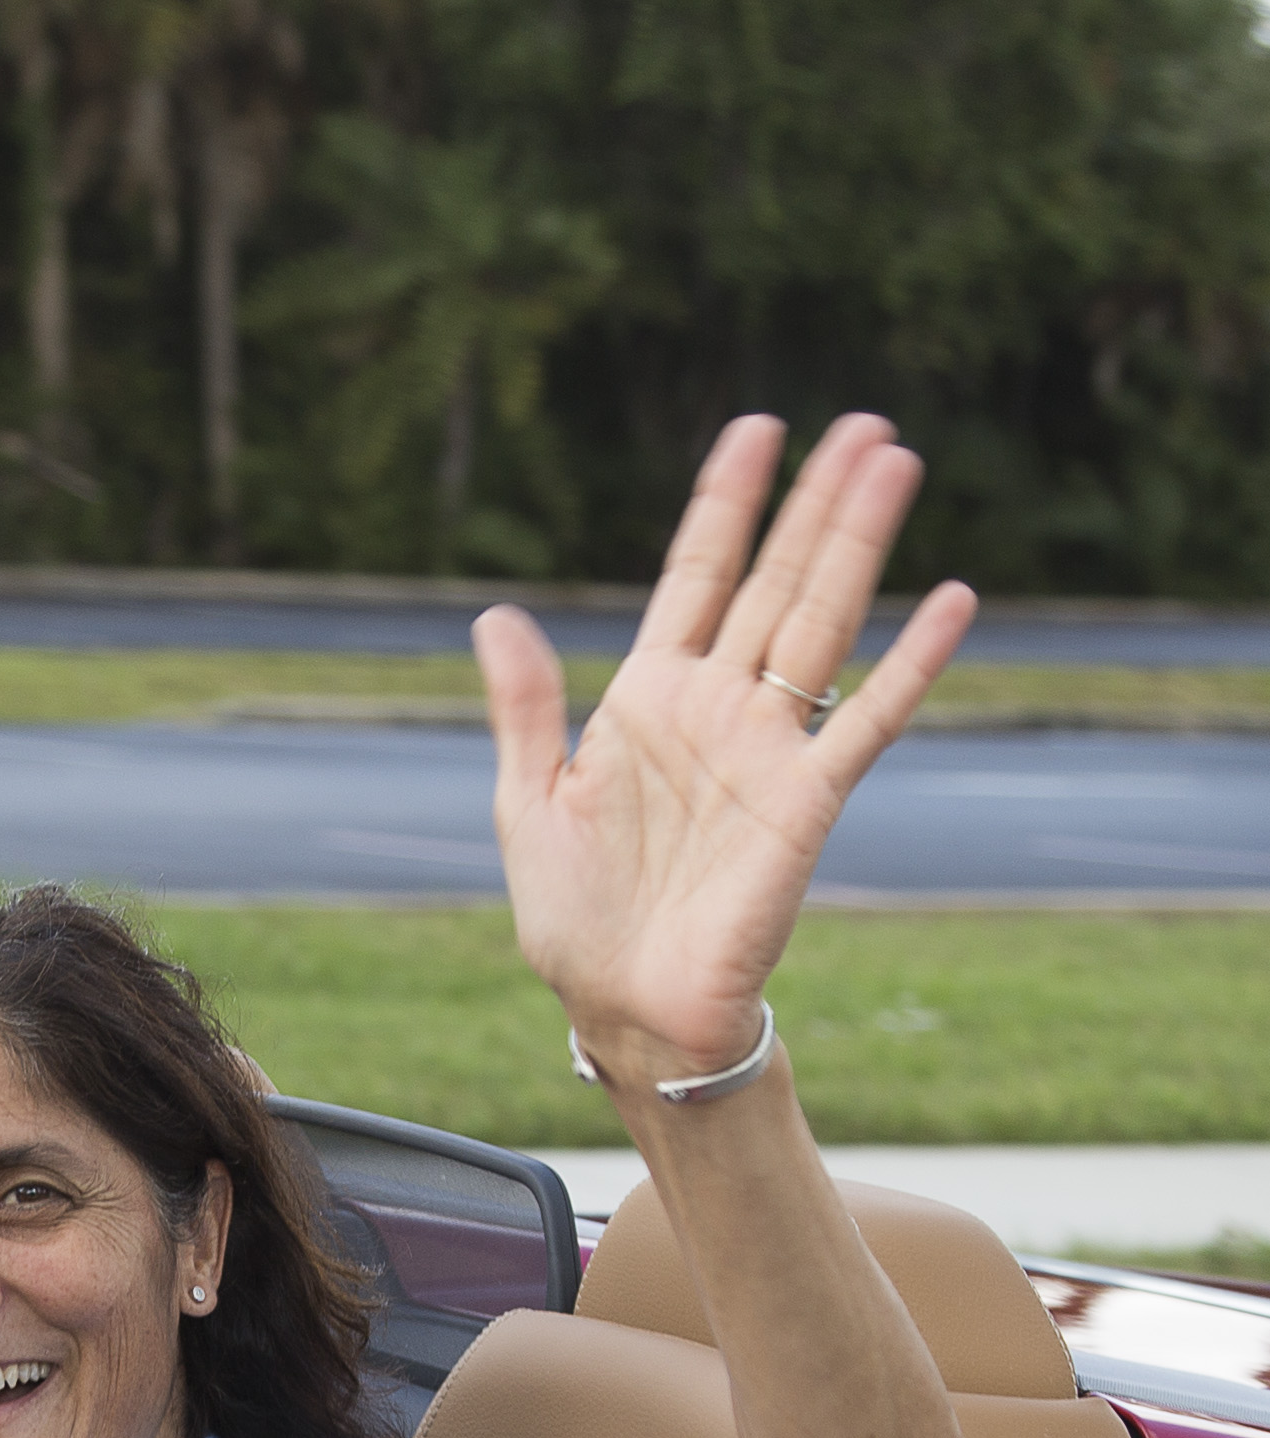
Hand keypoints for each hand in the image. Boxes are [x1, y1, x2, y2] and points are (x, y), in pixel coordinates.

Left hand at [473, 412, 975, 1081]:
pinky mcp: (807, 801)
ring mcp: (767, 750)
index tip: (757, 429)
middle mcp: (715, 710)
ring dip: (858, 546)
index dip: (725, 504)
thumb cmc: (574, 919)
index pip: (695, 577)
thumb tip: (492, 617)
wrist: (624, 1008)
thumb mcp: (529, 803)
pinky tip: (951, 601)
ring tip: (895, 462)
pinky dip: (911, 663)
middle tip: (863, 423)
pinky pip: (871, 721)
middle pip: (774, 581)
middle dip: (815, 502)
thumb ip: (525, 709)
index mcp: (645, 700)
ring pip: (823, 623)